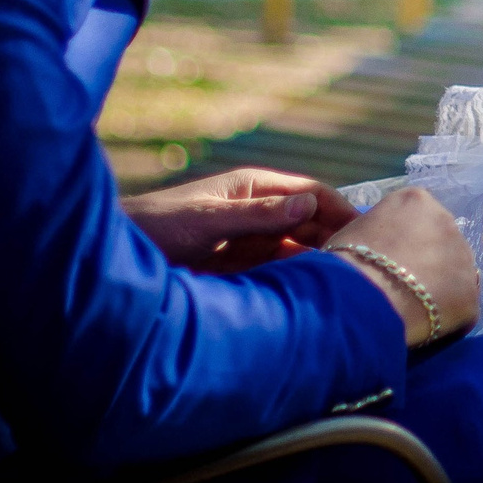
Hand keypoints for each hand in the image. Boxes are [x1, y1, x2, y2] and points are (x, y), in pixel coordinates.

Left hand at [122, 168, 357, 272]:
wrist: (113, 258)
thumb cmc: (155, 227)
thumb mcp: (209, 220)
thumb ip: (258, 214)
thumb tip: (311, 203)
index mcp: (254, 188)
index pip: (312, 192)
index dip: (341, 208)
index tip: (369, 230)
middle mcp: (257, 212)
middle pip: (310, 221)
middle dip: (336, 237)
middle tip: (366, 263)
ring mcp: (248, 240)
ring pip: (296, 249)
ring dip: (318, 261)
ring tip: (347, 282)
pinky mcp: (237, 268)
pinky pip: (276, 271)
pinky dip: (295, 279)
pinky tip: (312, 294)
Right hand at [325, 185, 479, 346]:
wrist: (360, 297)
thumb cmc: (345, 263)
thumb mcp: (354, 233)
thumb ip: (378, 234)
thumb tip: (382, 250)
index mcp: (416, 200)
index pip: (418, 220)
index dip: (403, 245)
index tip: (389, 264)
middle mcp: (448, 220)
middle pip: (441, 244)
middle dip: (427, 264)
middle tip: (401, 288)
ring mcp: (464, 257)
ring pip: (456, 276)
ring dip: (440, 290)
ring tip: (412, 310)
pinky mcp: (471, 294)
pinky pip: (461, 310)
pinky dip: (446, 321)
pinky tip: (424, 328)